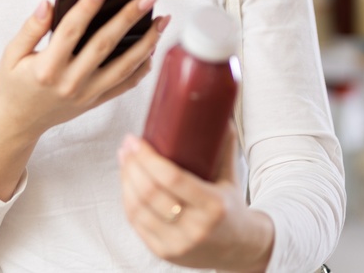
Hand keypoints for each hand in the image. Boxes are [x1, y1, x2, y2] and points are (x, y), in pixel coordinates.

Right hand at [0, 0, 168, 141]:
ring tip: (161, 21)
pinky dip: (142, 68)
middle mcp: (70, 82)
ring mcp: (86, 94)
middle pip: (105, 45)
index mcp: (46, 67)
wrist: (17, 123)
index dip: (88, 5)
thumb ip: (30, 29)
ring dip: (146, 42)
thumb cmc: (13, 85)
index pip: (71, 30)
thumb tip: (48, 4)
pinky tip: (152, 50)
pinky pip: (125, 85)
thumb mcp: (11, 54)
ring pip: (123, 67)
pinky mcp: (95, 101)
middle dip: (129, 18)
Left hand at [118, 124, 274, 271]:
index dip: (148, 158)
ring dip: (125, 180)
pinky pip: (136, 223)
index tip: (136, 140)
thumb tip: (218, 109)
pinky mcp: (164, 253)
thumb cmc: (231, 206)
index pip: (172, 179)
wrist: (239, 249)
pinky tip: (127, 182)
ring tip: (124, 159)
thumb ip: (223, 144)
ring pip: (138, 208)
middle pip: (150, 193)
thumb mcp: (231, 176)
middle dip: (132, 165)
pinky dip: (127, 199)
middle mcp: (195, 228)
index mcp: (214, 206)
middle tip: (127, 145)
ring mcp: (177, 244)